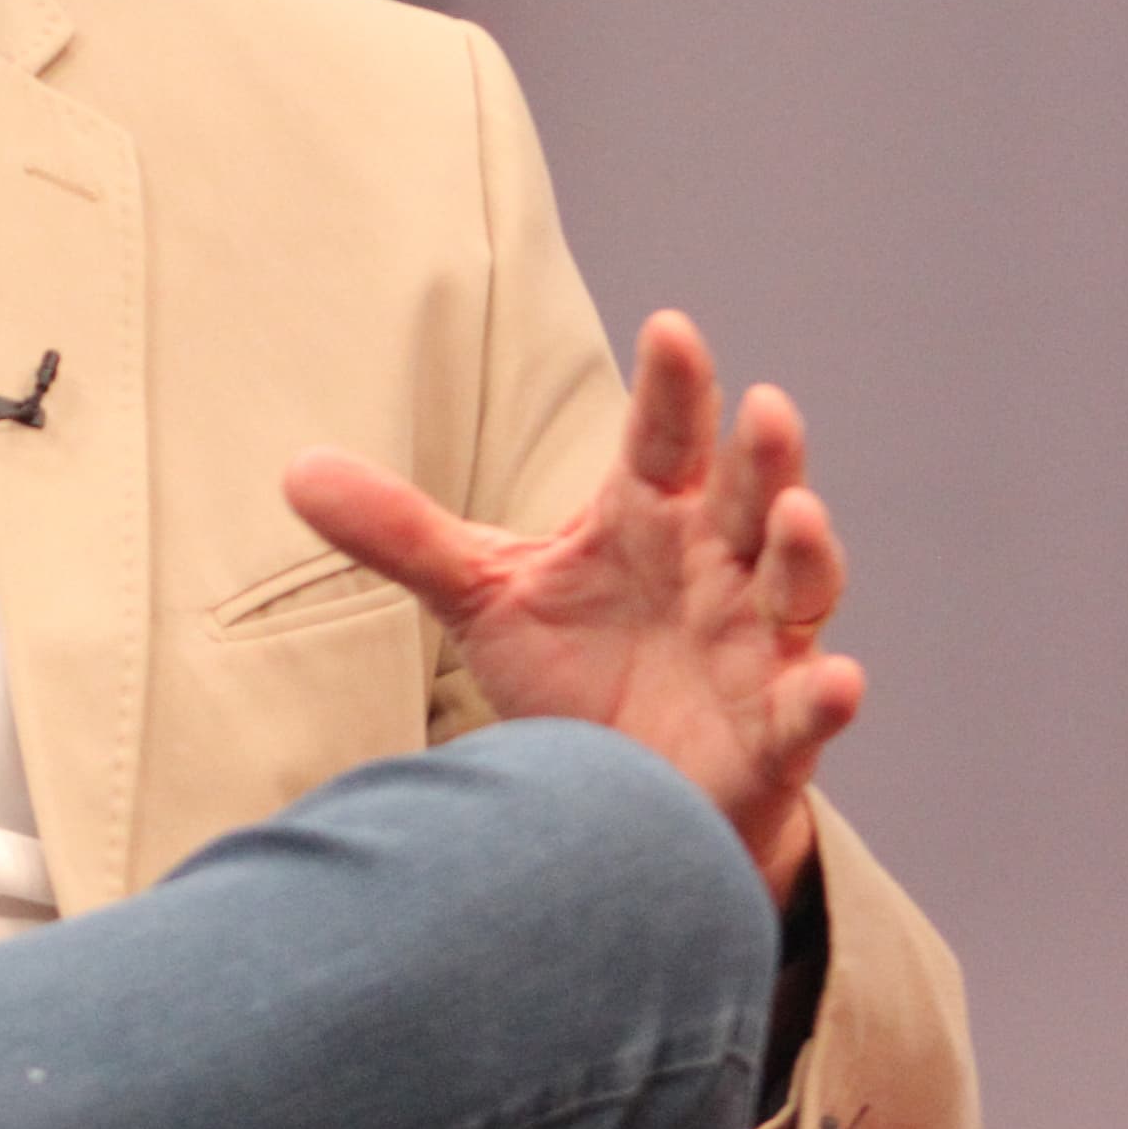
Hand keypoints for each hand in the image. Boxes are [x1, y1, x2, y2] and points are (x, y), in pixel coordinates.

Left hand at [282, 311, 858, 898]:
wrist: (622, 799)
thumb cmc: (573, 675)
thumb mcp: (483, 594)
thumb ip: (402, 534)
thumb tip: (294, 470)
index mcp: (653, 518)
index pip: (666, 440)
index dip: (675, 388)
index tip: (671, 329)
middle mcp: (719, 567)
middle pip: (751, 498)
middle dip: (765, 456)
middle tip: (767, 407)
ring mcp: (756, 647)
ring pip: (798, 587)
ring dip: (807, 551)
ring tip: (799, 512)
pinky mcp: (774, 735)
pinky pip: (807, 712)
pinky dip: (824, 697)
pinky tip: (833, 682)